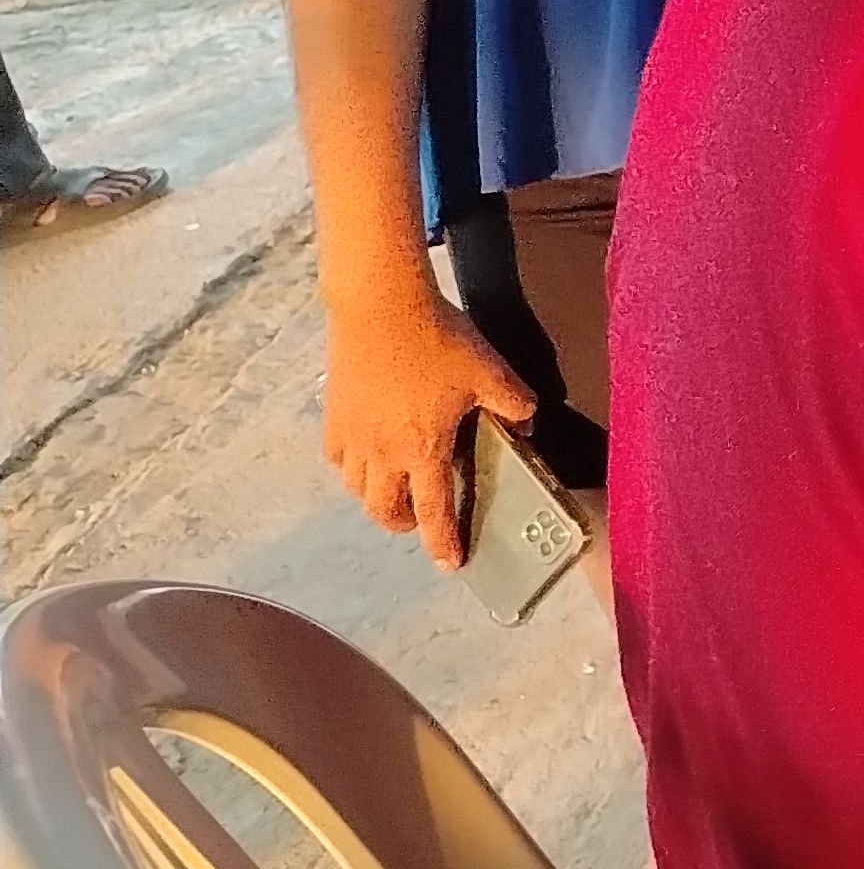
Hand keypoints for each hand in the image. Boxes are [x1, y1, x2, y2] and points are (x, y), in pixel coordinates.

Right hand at [322, 279, 535, 568]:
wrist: (380, 305)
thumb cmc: (439, 339)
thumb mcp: (491, 371)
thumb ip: (514, 404)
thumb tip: (526, 425)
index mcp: (423, 449)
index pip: (433, 510)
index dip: (443, 542)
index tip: (450, 563)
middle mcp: (381, 453)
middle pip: (383, 511)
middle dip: (404, 524)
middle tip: (422, 518)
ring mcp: (351, 436)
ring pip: (356, 490)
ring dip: (376, 499)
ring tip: (396, 488)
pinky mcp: (332, 416)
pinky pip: (338, 459)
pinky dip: (352, 469)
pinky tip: (366, 455)